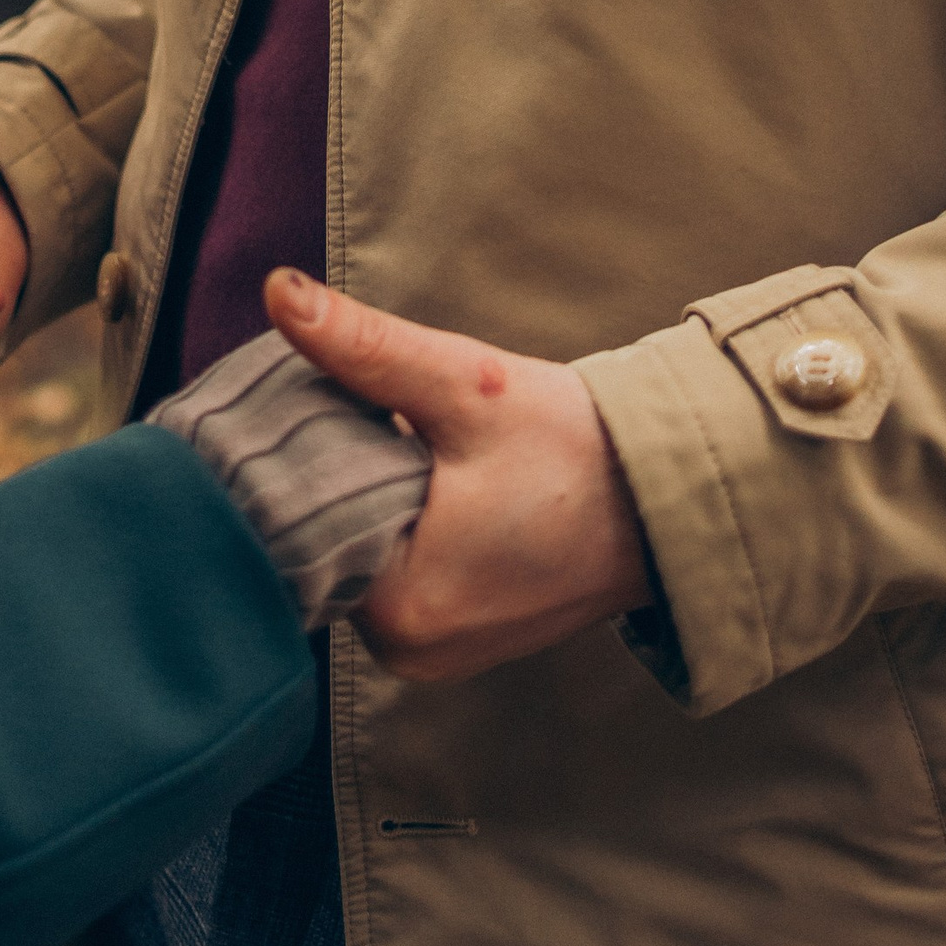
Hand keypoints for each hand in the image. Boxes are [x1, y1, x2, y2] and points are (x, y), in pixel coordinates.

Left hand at [266, 268, 651, 680]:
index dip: (311, 443)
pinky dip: (401, 517)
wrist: (667, 498)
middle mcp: (405, 652)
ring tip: (421, 441)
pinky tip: (435, 476)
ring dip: (371, 489)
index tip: (342, 398)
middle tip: (394, 414)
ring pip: (359, 547)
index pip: (299, 515)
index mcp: (398, 610)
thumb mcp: (465, 385)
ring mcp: (430, 652)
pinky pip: (395, 568)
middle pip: (326, 534)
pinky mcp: (453, 637)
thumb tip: (279, 292)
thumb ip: (364, 345)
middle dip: (342, 464)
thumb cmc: (575, 448)